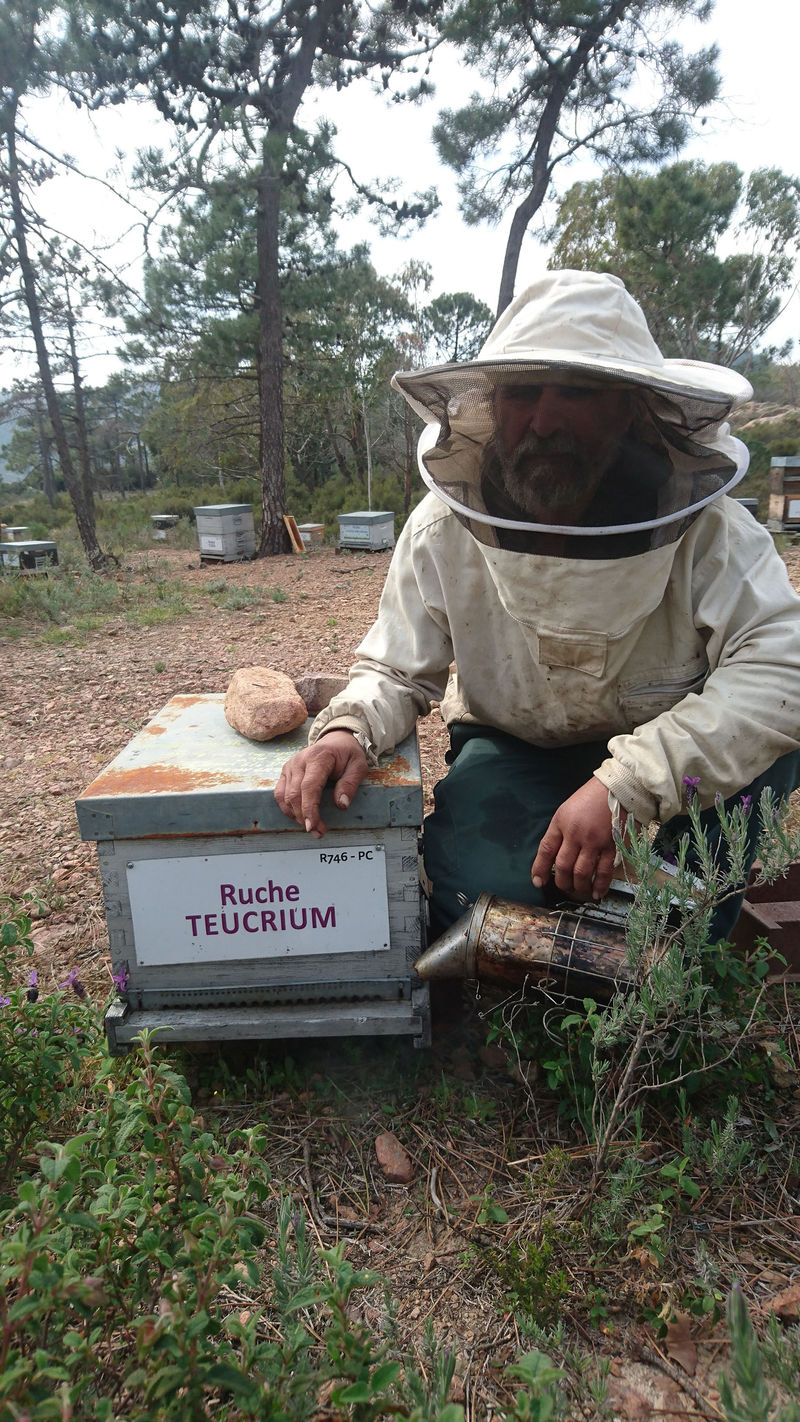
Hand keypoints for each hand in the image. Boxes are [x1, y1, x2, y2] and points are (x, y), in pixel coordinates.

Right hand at [274, 730, 368, 837]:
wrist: (336, 740)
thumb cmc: (348, 754)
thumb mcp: (358, 766)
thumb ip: (350, 784)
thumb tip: (341, 805)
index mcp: (318, 757)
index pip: (309, 787)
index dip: (309, 809)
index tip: (314, 826)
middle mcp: (299, 760)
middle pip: (294, 794)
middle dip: (304, 817)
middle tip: (318, 832)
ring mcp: (290, 765)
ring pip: (284, 796)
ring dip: (295, 816)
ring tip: (312, 827)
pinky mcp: (285, 771)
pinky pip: (280, 794)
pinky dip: (288, 808)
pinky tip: (300, 817)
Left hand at [531, 776, 622, 902]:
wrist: (618, 787)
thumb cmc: (592, 797)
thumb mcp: (567, 809)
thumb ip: (561, 831)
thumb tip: (555, 855)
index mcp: (561, 822)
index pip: (546, 850)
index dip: (540, 869)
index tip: (538, 881)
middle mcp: (575, 833)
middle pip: (563, 866)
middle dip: (561, 882)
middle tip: (563, 888)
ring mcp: (594, 841)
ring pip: (582, 872)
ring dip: (578, 887)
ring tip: (578, 892)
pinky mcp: (612, 845)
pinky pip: (604, 871)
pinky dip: (600, 884)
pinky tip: (596, 892)